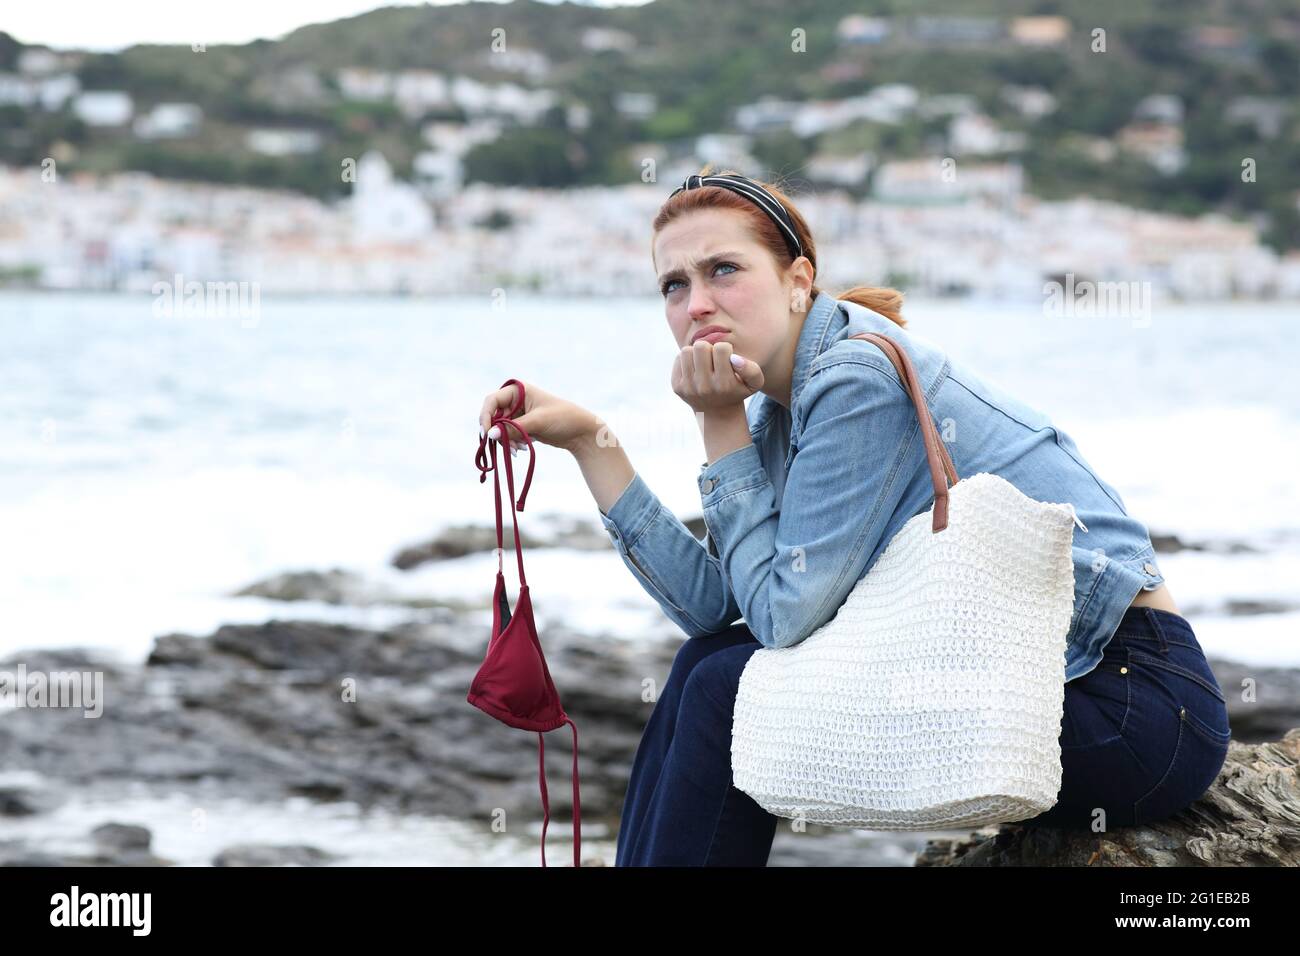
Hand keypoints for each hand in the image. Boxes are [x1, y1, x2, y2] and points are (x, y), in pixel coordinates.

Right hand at [478, 380, 594, 453]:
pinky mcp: (522, 427)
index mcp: (518, 390)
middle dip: (498, 433)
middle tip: (507, 446)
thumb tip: (490, 435)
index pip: (492, 401)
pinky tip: (522, 449)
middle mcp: (515, 400)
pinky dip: (511, 443)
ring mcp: (518, 414)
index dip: (485, 416)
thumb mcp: (537, 422)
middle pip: (493, 417)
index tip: (486, 433)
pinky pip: (508, 436)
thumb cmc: (562, 418)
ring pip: (499, 429)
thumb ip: (512, 429)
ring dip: (505, 440)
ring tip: (518, 450)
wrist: (581, 432)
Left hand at [671, 339, 764, 414]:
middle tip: (713, 359)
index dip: (725, 349)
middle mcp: (705, 387)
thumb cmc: (737, 391)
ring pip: (686, 351)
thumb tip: (734, 358)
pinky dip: (686, 360)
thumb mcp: (754, 383)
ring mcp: (689, 388)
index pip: (721, 348)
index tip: (726, 360)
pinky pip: (678, 360)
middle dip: (708, 348)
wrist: (718, 413)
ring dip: (696, 353)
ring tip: (703, 362)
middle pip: (700, 346)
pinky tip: (695, 369)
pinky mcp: (677, 387)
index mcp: (725, 384)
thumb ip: (751, 369)